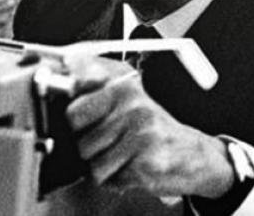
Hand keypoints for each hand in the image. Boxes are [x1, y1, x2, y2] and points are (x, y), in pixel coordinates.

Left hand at [64, 54, 234, 198]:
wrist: (194, 156)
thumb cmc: (152, 129)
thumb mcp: (124, 100)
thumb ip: (91, 89)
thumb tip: (59, 75)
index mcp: (122, 85)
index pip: (74, 103)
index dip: (73, 118)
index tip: (77, 117)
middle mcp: (132, 103)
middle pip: (77, 135)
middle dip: (86, 145)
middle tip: (106, 141)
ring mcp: (140, 132)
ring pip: (91, 161)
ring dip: (102, 166)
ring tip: (122, 155)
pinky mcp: (147, 161)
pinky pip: (108, 178)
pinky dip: (115, 180)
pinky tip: (131, 167)